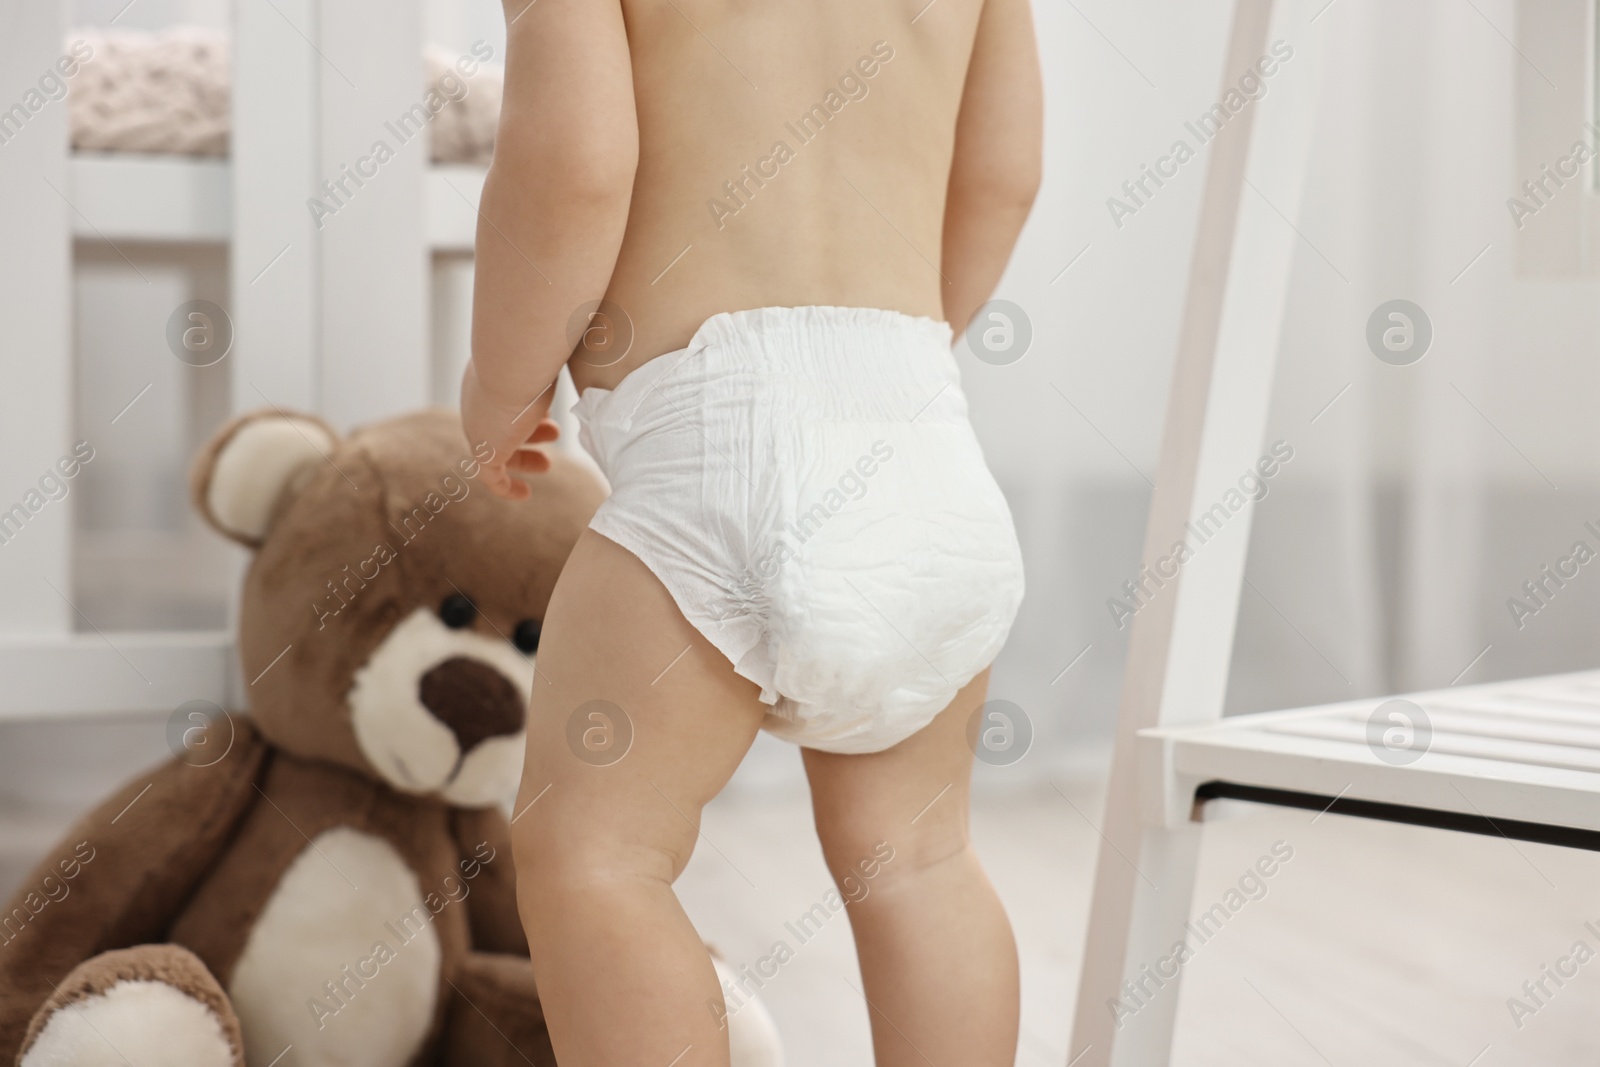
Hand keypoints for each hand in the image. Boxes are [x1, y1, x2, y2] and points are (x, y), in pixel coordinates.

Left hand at [460, 360, 560, 500]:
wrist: (512, 359)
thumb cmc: (537, 350)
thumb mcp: (552, 351)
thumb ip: (568, 352)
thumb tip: (602, 342)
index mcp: (490, 374)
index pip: (505, 397)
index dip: (530, 407)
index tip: (552, 413)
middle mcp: (478, 399)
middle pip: (499, 424)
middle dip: (527, 433)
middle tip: (553, 435)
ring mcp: (478, 425)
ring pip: (495, 450)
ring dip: (522, 458)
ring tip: (547, 465)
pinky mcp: (484, 449)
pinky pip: (491, 476)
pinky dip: (506, 487)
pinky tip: (524, 494)